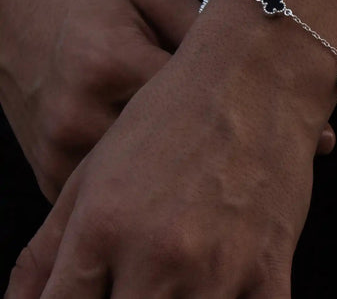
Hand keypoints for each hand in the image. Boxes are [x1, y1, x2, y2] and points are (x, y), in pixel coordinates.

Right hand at [0, 0, 335, 202]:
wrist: (10, 7)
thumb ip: (200, 36)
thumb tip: (262, 76)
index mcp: (112, 60)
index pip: (199, 104)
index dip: (260, 121)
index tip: (314, 138)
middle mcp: (82, 113)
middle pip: (178, 160)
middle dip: (236, 165)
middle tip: (289, 167)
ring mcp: (60, 152)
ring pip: (147, 189)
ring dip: (196, 185)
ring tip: (245, 177)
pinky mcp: (48, 174)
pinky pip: (115, 199)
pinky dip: (154, 193)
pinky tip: (189, 183)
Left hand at [5, 0, 336, 297]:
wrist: (254, 75)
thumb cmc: (176, 112)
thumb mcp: (99, 167)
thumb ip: (51, 245)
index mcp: (103, 227)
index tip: (91, 293)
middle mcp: (157, 254)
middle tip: (137, 276)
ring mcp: (218, 265)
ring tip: (178, 272)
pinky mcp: (269, 266)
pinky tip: (224, 283)